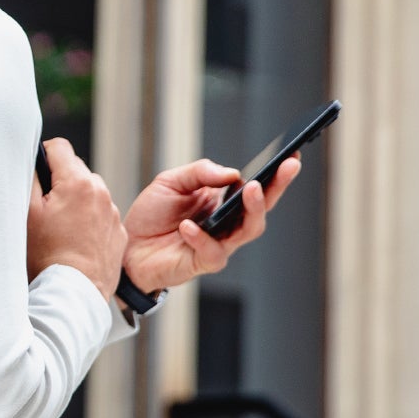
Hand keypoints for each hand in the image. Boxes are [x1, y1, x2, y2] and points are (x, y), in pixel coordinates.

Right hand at [27, 138, 128, 305]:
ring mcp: (113, 213)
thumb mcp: (27, 212)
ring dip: (75, 201)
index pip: (59, 147)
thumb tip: (32, 159)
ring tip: (60, 227)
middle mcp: (101, 192)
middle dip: (59, 181)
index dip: (42, 156)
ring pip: (90, 192)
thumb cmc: (46, 256)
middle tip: (45, 208)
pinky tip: (74, 240)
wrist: (74, 293)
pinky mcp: (118, 233)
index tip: (36, 175)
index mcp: (78, 182)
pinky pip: (101, 215)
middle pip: (75, 170)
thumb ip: (29, 177)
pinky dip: (88, 220)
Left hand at [121, 157, 300, 292]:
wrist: (126, 246)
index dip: (276, 173)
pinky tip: (188, 226)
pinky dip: (201, 237)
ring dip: (252, 209)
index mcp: (223, 201)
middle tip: (285, 168)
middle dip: (277, 187)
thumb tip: (232, 173)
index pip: (256, 187)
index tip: (292, 155)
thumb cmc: (151, 214)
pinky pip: (212, 251)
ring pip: (248, 230)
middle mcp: (227, 223)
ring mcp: (218, 243)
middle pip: (261, 208)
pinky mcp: (203, 262)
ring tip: (249, 189)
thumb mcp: (171, 181)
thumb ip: (200, 172)